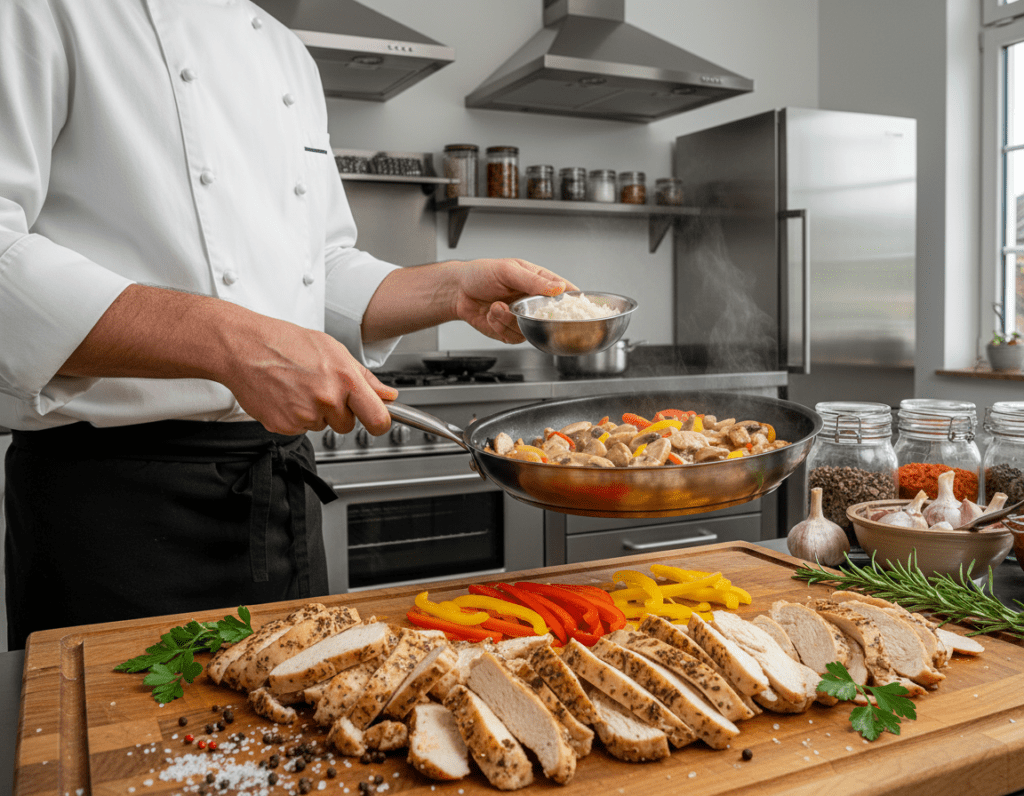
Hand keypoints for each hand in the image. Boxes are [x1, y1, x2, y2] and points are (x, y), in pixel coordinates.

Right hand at [220, 315, 396, 436]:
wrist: (244, 347)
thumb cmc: (286, 343)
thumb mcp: (333, 349)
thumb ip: (364, 377)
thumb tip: (387, 394)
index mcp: (344, 379)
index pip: (378, 419)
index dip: (379, 422)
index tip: (377, 420)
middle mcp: (327, 400)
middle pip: (348, 425)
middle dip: (340, 412)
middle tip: (321, 389)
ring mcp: (305, 416)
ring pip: (322, 426)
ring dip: (315, 412)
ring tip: (299, 386)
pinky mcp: (285, 426)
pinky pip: (300, 429)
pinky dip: (295, 416)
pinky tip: (287, 395)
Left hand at [451, 258, 577, 342]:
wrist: (458, 291)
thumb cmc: (480, 274)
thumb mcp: (508, 270)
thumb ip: (533, 281)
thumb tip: (557, 288)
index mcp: (539, 281)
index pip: (565, 292)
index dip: (573, 301)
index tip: (572, 307)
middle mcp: (534, 302)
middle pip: (552, 317)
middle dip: (535, 315)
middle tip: (521, 308)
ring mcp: (524, 318)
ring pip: (531, 329)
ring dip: (509, 319)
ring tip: (496, 306)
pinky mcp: (511, 331)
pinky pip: (515, 337)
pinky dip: (500, 326)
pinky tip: (492, 314)